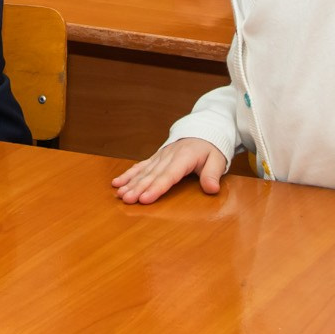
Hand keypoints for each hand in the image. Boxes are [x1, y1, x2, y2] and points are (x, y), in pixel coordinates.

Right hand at [112, 137, 227, 202]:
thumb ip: (213, 174)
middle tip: (127, 200)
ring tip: (120, 194)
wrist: (202, 132)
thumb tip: (212, 189)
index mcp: (184, 157)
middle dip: (138, 188)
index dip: (157, 188)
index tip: (145, 199)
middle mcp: (168, 156)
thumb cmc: (210, 149)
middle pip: (152, 175)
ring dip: (130, 183)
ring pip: (143, 171)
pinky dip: (128, 175)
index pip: (169, 175)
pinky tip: (117, 183)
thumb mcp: (217, 160)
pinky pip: (140, 166)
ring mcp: (159, 157)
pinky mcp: (155, 158)